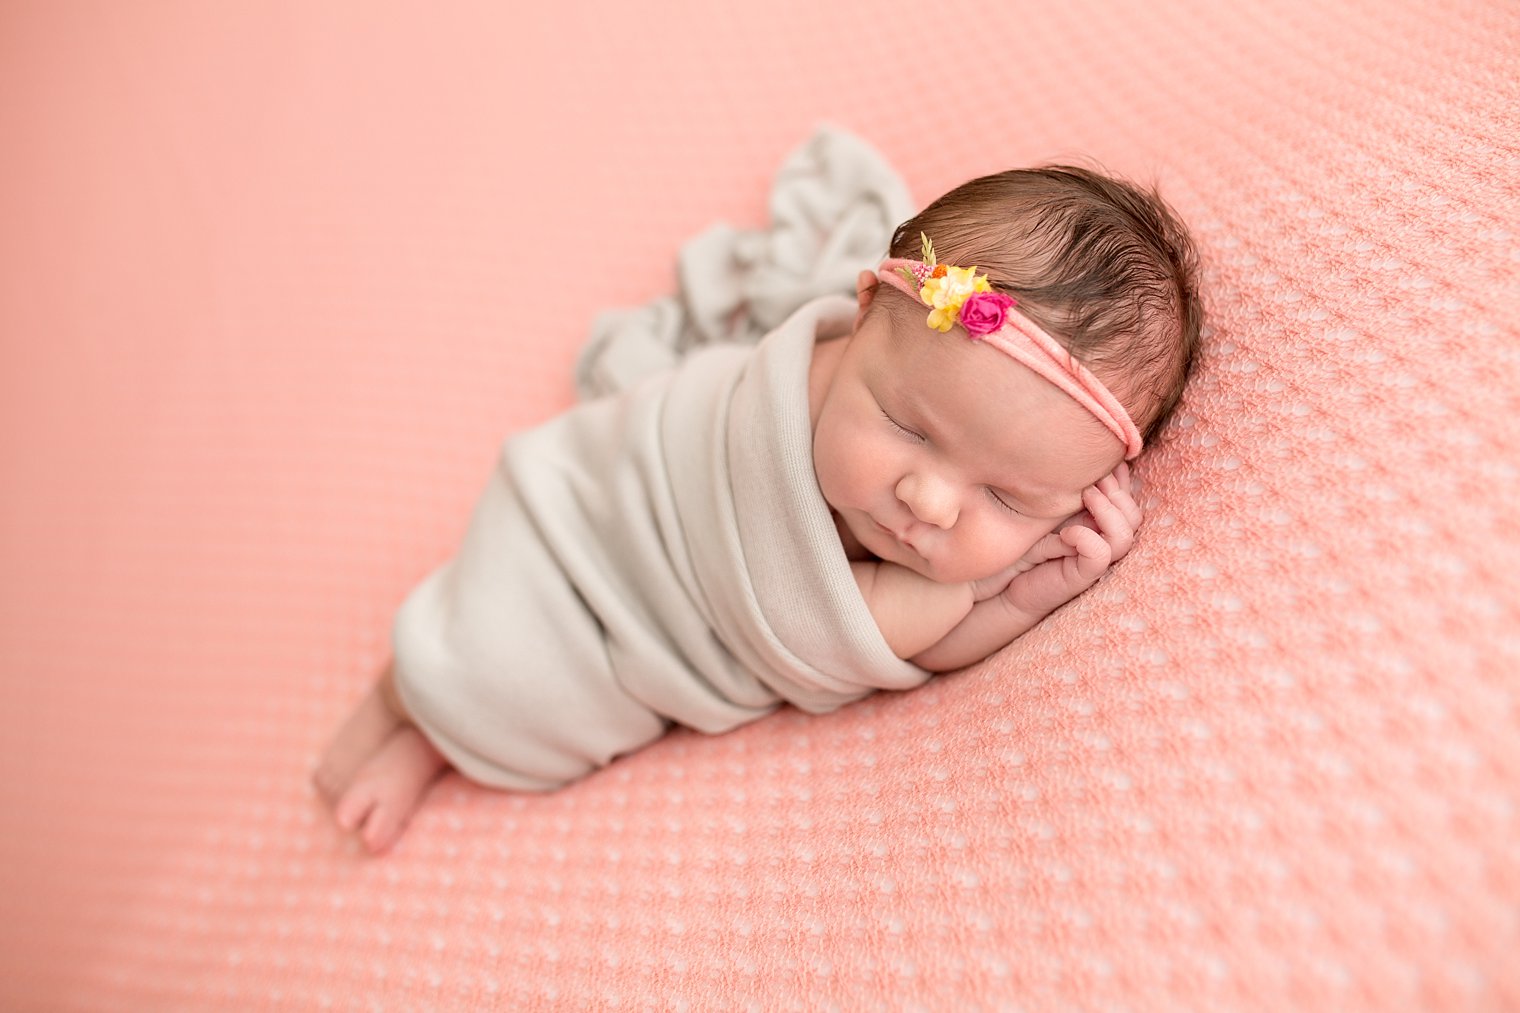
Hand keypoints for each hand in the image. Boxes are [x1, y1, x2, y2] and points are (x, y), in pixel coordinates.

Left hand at [999, 462, 1143, 619]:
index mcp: (1101, 523)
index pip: (1127, 499)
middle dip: (1118, 491)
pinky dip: (1087, 537)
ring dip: (1108, 510)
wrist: (1005, 579)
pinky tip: (1067, 532)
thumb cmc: (1026, 542)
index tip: (1106, 462)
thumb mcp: (1050, 509)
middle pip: (1134, 516)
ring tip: (1086, 495)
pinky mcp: (1082, 576)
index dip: (1122, 479)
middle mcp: (1104, 541)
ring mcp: (1097, 560)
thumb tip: (1093, 462)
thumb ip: (1073, 491)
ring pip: (1125, 535)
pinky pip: (1100, 554)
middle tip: (1093, 479)